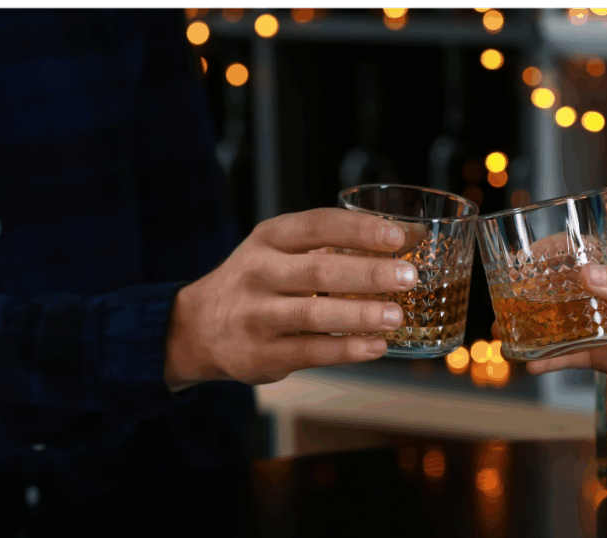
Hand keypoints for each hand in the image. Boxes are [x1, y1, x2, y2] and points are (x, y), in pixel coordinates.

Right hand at [165, 208, 418, 389]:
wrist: (197, 326)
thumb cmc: (256, 282)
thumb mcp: (278, 251)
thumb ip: (328, 247)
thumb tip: (407, 241)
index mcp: (268, 239)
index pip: (317, 225)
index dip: (359, 230)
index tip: (398, 237)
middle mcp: (258, 272)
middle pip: (318, 270)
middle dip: (368, 273)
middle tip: (409, 277)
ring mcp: (255, 315)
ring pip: (313, 314)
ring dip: (359, 316)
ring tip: (397, 316)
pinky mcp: (259, 354)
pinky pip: (309, 352)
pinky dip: (346, 350)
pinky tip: (376, 346)